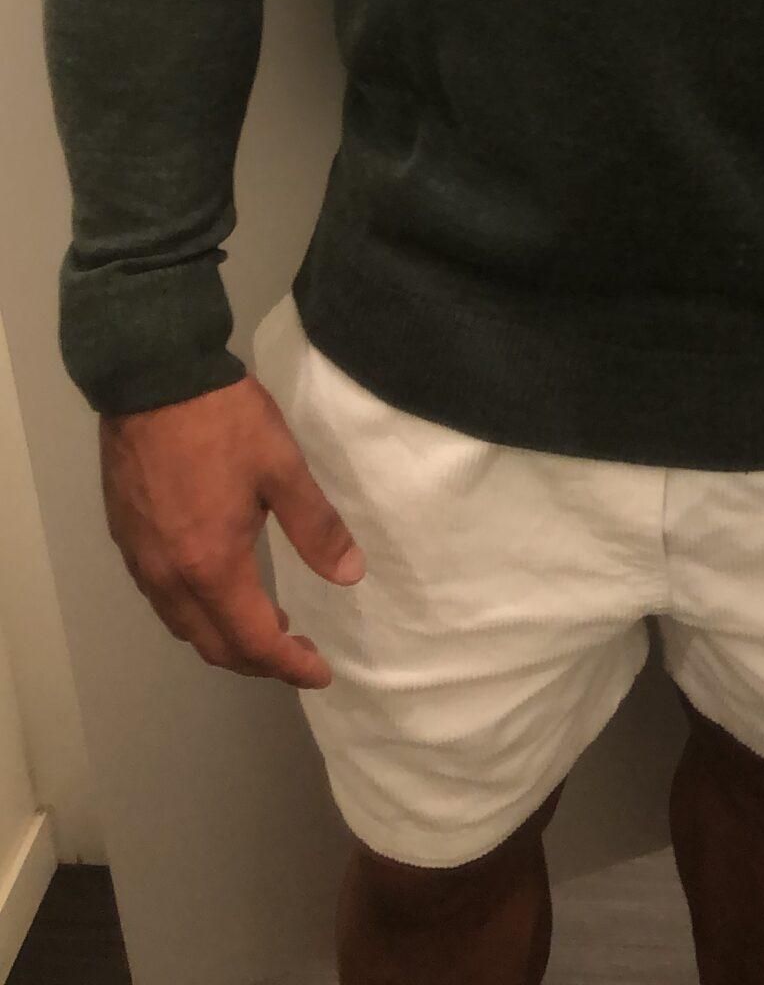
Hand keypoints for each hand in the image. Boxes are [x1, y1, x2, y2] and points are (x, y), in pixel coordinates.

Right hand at [99, 374, 366, 688]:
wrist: (152, 377)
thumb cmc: (223, 421)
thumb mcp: (282, 467)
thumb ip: (316, 527)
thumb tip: (351, 575)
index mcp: (212, 566)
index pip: (255, 641)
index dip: (290, 665)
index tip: (320, 672)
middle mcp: (170, 577)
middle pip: (214, 646)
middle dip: (258, 661)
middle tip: (296, 652)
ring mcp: (142, 560)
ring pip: (183, 626)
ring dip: (224, 638)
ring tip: (264, 623)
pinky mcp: (126, 539)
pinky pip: (162, 599)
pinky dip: (195, 612)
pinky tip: (217, 587)